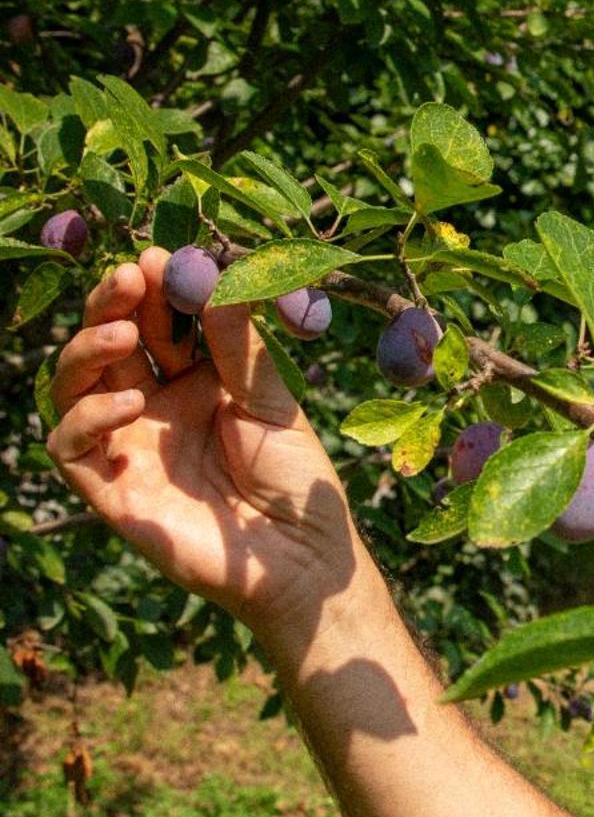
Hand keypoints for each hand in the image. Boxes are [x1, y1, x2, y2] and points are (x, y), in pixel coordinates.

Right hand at [47, 247, 362, 636]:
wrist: (301, 558)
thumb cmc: (297, 480)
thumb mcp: (271, 400)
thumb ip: (239, 344)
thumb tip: (213, 272)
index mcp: (196, 380)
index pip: (155, 320)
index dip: (152, 289)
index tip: (162, 258)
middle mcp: (154, 406)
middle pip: (108, 341)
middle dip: (112, 303)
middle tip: (130, 276)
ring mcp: (127, 444)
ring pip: (74, 383)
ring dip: (88, 350)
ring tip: (124, 335)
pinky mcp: (110, 489)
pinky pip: (69, 444)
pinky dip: (88, 417)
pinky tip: (131, 404)